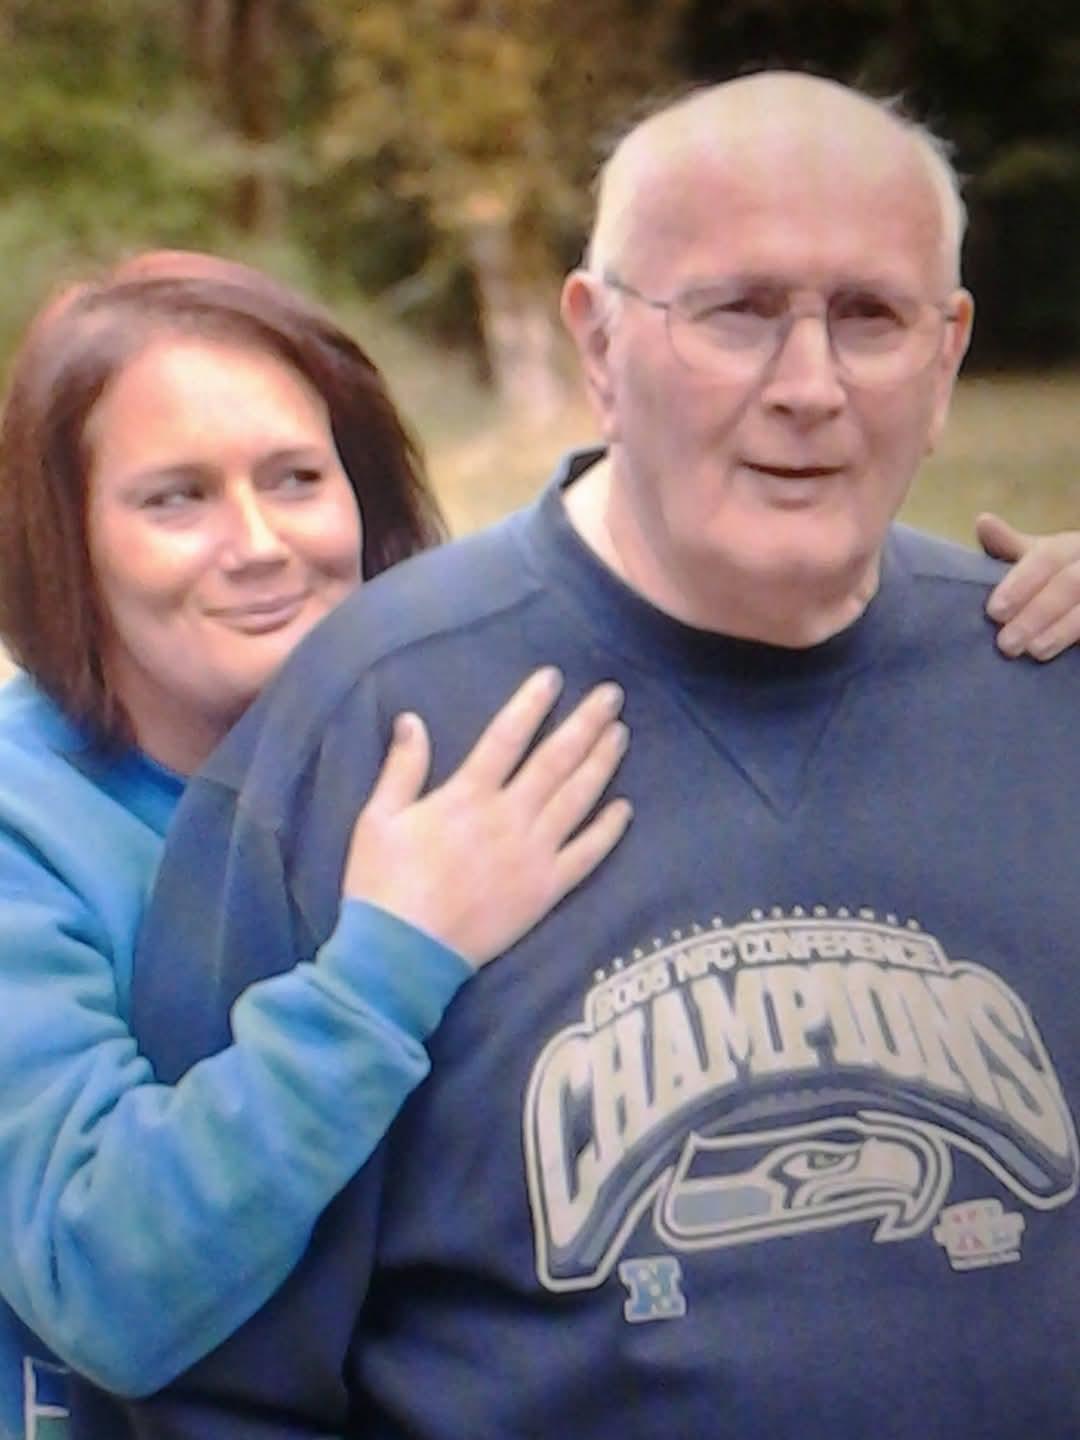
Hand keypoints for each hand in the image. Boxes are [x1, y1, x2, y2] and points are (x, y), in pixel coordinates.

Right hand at [342, 667, 631, 966]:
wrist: (401, 955)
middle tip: (612, 694)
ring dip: (601, 764)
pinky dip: (608, 830)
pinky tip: (625, 808)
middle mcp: (508, 818)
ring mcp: (533, 855)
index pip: (507, 736)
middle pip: (555, 761)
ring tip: (620, 734)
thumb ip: (402, 767)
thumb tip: (411, 718)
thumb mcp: (377, 819)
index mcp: (466, 796)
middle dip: (585, 724)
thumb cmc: (381, 885)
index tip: (554, 677)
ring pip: (577, 800)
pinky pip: (586, 856)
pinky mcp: (545, 891)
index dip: (531, 703)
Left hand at [977, 512, 1079, 660]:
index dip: (1021, 583)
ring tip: (1033, 651)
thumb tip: (983, 521)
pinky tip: (1066, 657)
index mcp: (1071, 545)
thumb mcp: (1036, 559)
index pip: (1048, 557)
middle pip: (1070, 583)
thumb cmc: (1055, 576)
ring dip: (1061, 632)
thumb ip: (1010, 546)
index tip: (994, 611)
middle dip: (1036, 614)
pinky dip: (1078, 642)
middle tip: (1006, 644)